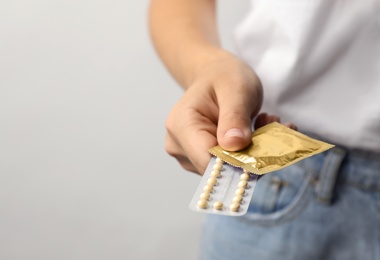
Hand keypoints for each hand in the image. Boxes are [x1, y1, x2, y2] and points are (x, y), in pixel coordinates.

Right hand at [165, 51, 261, 173]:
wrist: (215, 75)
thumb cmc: (223, 77)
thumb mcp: (236, 89)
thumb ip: (235, 116)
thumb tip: (235, 145)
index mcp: (181, 125)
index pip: (207, 160)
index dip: (237, 163)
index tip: (266, 149)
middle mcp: (178, 145)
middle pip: (217, 168)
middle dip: (249, 154)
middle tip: (271, 126)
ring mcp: (188, 155)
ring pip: (226, 169)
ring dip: (251, 152)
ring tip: (262, 124)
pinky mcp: (199, 160)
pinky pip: (227, 166)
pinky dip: (247, 153)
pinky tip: (255, 131)